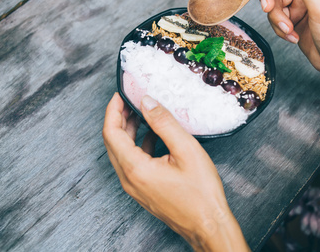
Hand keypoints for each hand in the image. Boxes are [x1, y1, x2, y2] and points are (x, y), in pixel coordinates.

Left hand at [102, 93, 249, 250]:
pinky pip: (131, 163)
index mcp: (135, 168)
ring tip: (141, 114)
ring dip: (128, 132)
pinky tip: (152, 137)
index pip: (111, 133)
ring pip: (121, 153)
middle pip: (113, 142)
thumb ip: (164, 123)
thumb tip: (147, 102)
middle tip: (130, 100)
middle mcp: (129, 179)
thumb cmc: (201, 192)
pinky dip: (137, 145)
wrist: (208, 225)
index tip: (120, 94)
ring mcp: (135, 187)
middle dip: (119, 118)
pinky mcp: (143, 191)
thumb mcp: (186, 150)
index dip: (113, 110)